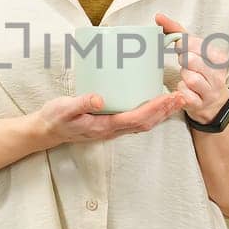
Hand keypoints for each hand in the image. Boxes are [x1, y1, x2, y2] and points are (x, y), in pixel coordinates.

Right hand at [31, 91, 181, 148]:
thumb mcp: (64, 109)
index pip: (137, 119)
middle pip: (146, 123)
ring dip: (161, 112)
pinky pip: (136, 120)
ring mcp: (113, 129)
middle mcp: (113, 130)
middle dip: (165, 110)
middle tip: (182, 96)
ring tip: (176, 99)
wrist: (46, 131)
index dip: (155, 109)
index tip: (170, 97)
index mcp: (104, 126)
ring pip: (144, 123)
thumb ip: (81, 103)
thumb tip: (100, 98)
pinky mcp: (111, 124)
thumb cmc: (55, 118)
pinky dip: (150, 111)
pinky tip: (155, 101)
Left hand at [155, 13, 228, 126]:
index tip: (180, 46)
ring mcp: (211, 91)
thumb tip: (159, 16)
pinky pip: (185, 94)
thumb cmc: (200, 69)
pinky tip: (184, 89)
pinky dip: (180, 90)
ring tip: (186, 75)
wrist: (212, 100)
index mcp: (219, 57)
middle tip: (184, 62)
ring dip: (183, 76)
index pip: (195, 43)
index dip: (182, 44)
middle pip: (191, 60)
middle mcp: (219, 74)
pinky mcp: (201, 105)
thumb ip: (177, 31)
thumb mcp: (195, 49)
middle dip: (183, 60)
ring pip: (190, 78)